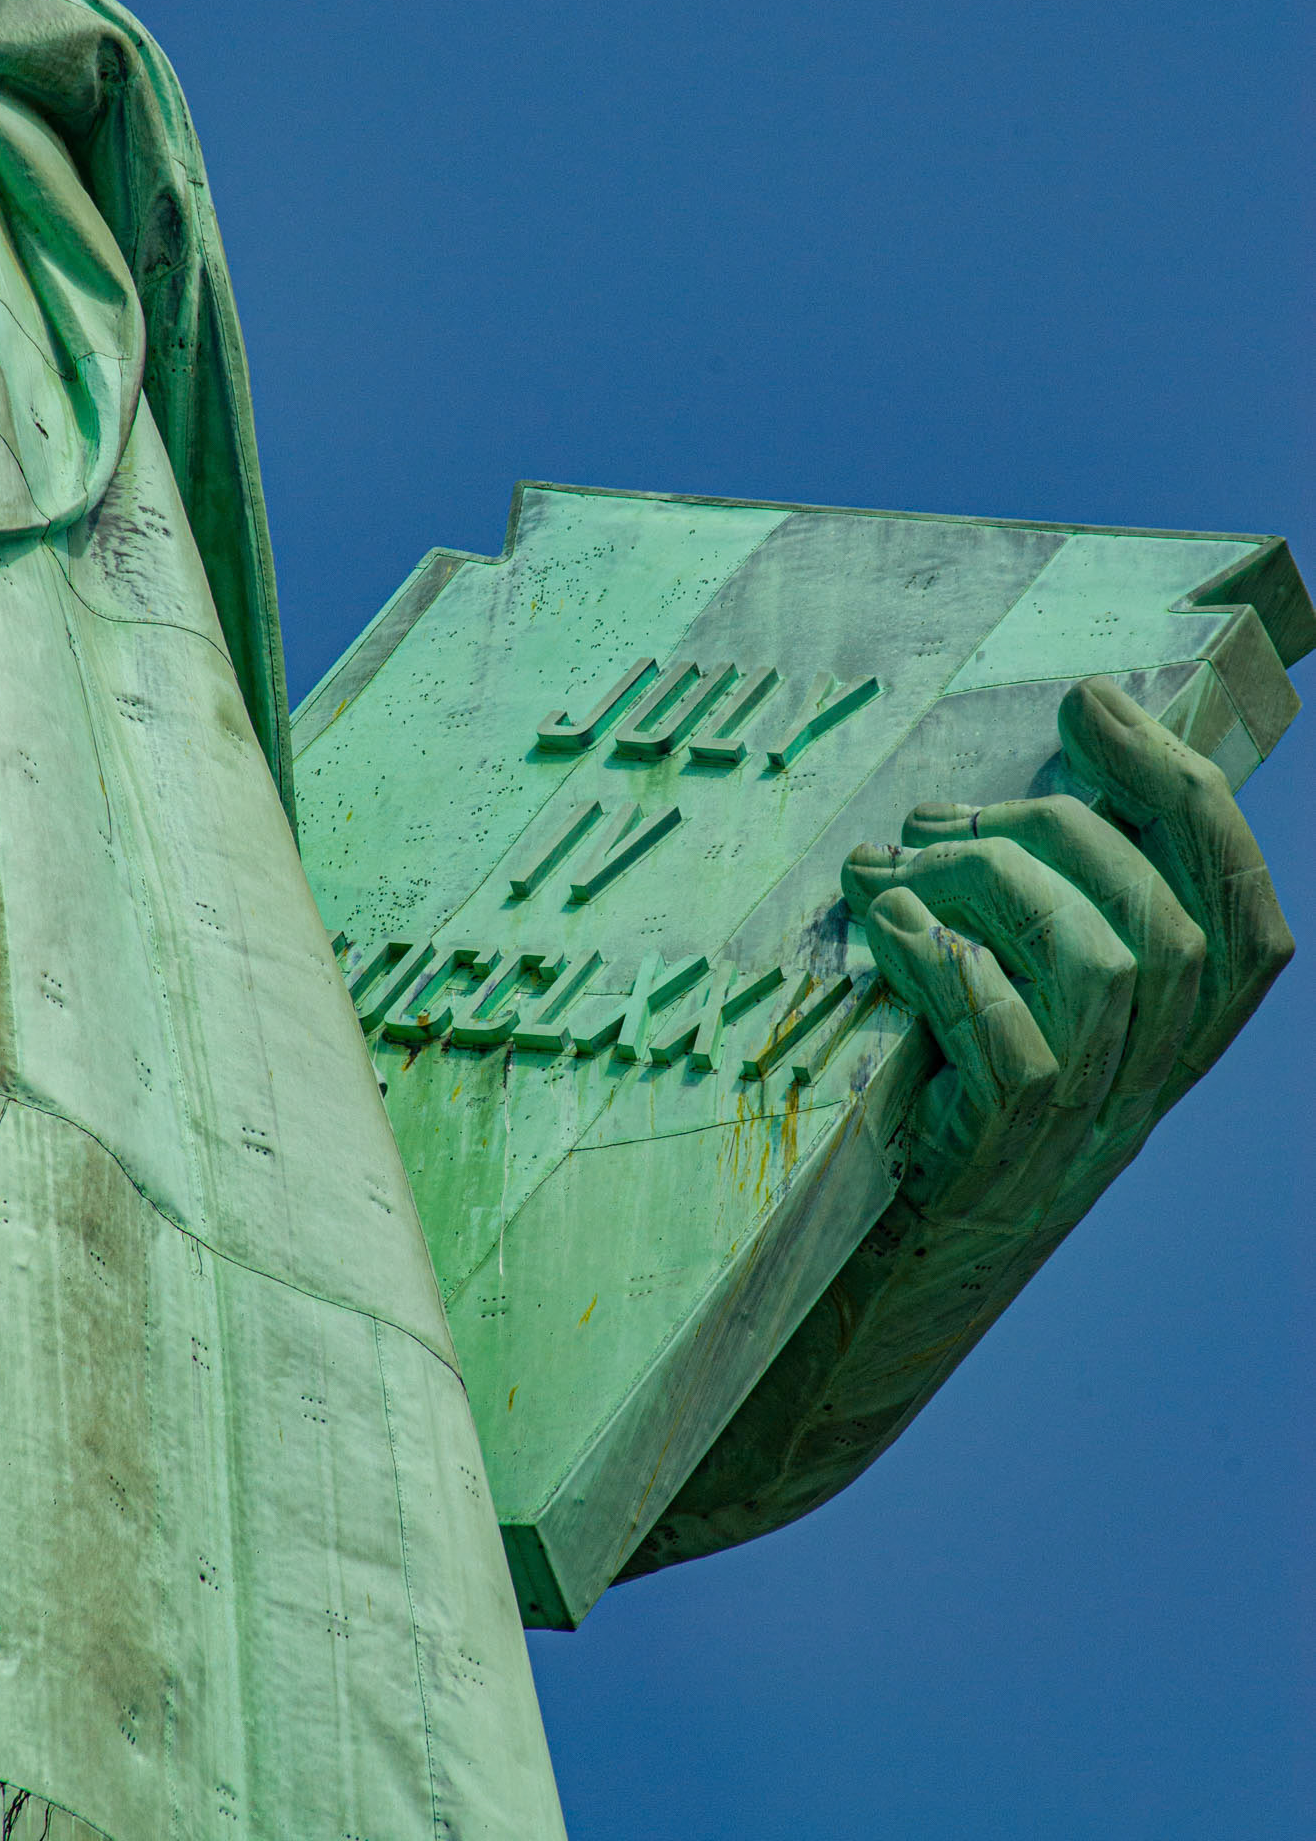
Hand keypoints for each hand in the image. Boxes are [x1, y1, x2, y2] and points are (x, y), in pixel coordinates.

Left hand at [621, 677, 1294, 1579]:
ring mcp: (1070, 1155)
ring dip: (994, 885)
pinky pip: (1019, 1055)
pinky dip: (954, 967)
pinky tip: (879, 934)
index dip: (1186, 798)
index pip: (1244, 924)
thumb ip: (1005, 955)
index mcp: (1147, 1068)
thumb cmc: (875, 1169)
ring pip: (1112, 974)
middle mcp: (1134, 1112)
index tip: (1094, 701)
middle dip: (1057, 830)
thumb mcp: (970, 1051)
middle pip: (1176, 930)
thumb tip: (978, 817)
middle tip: (931, 820)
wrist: (813, 1355)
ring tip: (883, 871)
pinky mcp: (988, 1187)